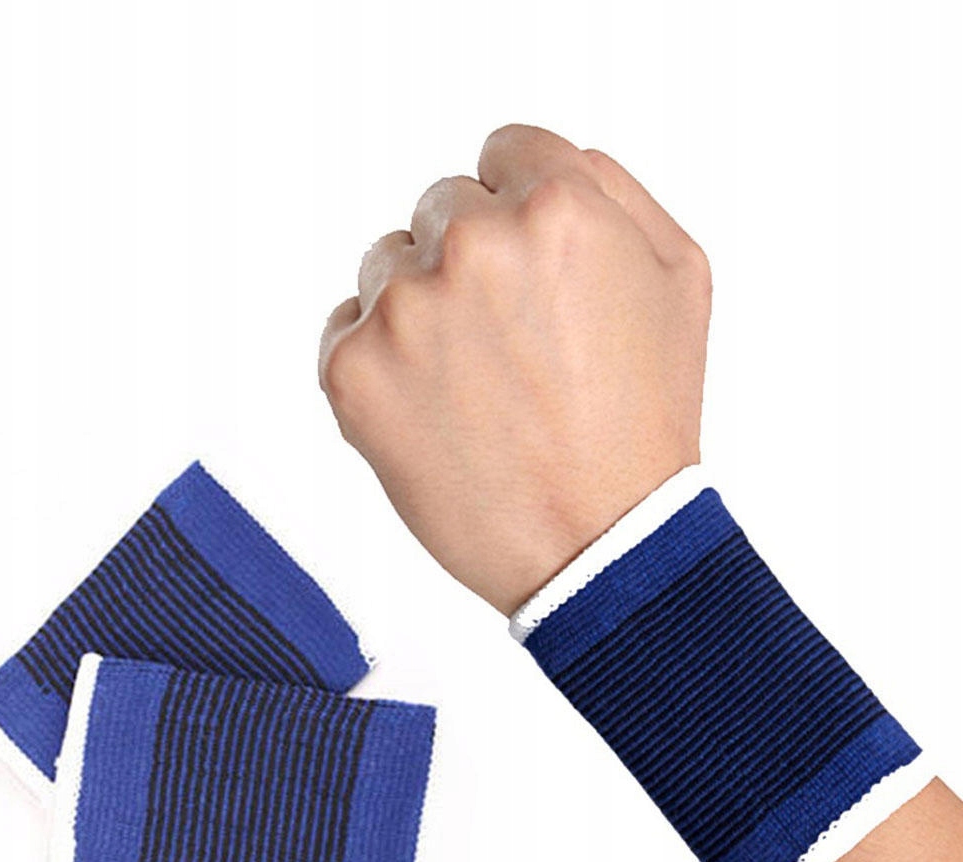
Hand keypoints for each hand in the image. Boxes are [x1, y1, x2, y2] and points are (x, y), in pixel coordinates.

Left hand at [318, 123, 711, 615]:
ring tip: (476, 384)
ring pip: (388, 264)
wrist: (599, 544)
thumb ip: (610, 188)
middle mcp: (472, 246)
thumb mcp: (679, 277)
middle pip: (442, 206)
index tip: (535, 272)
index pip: (504, 153)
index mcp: (556, 209)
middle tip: (513, 344)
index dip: (524, 213)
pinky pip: (347, 327)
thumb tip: (538, 162)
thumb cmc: (647, 416)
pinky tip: (433, 409)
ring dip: (422, 306)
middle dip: (473, 258)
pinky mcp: (352, 373)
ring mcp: (404, 311)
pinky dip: (380, 360)